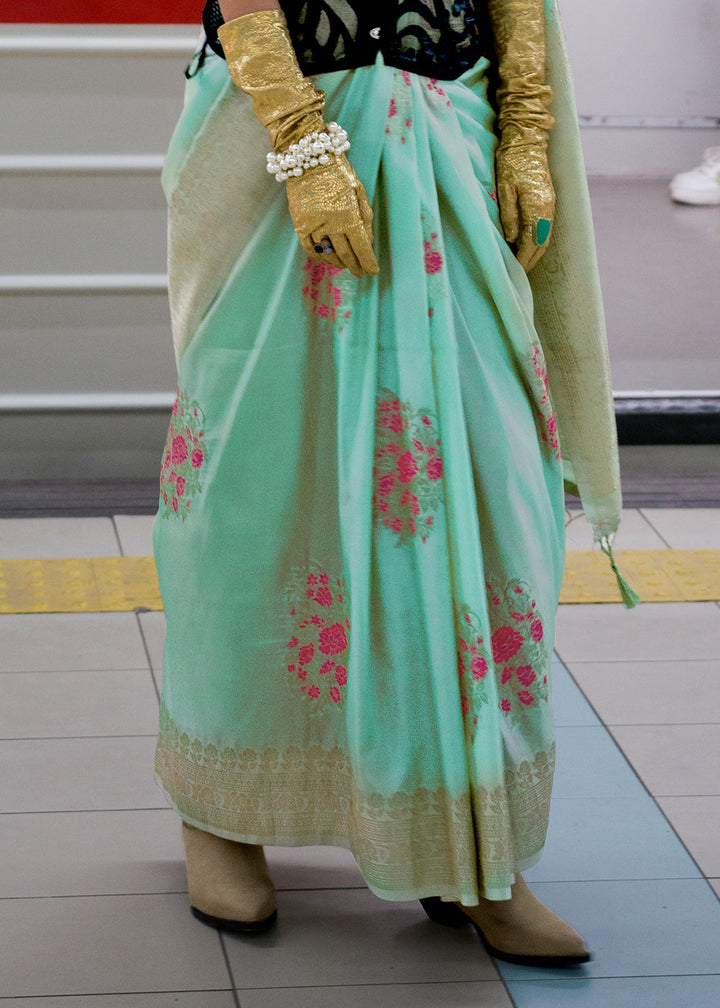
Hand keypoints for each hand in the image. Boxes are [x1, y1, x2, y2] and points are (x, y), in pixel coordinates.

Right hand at [285, 154, 377, 277]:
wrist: (307, 157)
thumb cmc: (338, 172)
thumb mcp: (358, 190)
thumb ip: (365, 217)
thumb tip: (368, 243)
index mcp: (349, 214)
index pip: (362, 247)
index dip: (368, 262)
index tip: (372, 272)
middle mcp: (331, 223)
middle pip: (346, 254)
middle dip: (355, 266)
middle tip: (360, 272)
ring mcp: (313, 225)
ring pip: (328, 254)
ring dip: (338, 263)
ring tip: (345, 265)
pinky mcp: (300, 225)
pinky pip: (310, 249)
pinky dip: (320, 257)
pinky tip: (326, 259)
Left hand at [495, 142, 554, 272]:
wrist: (528, 141)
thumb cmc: (512, 163)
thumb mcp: (505, 189)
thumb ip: (509, 215)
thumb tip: (511, 239)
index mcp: (536, 207)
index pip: (530, 242)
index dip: (523, 259)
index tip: (514, 271)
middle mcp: (547, 209)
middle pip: (541, 244)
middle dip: (530, 261)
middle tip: (518, 275)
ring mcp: (550, 205)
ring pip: (545, 237)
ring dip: (535, 253)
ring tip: (523, 264)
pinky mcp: (548, 201)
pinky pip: (545, 228)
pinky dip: (538, 241)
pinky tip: (528, 246)